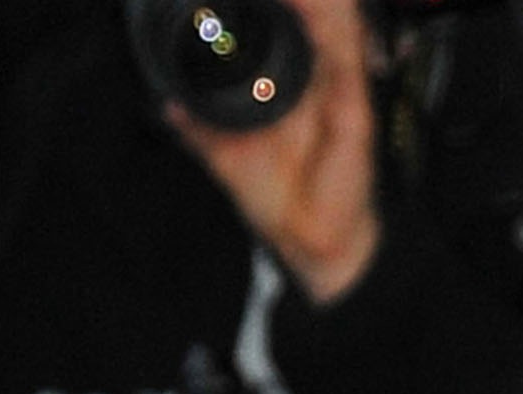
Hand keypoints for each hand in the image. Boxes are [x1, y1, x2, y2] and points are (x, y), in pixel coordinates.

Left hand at [162, 0, 381, 302]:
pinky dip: (335, 28)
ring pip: (333, 25)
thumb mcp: (226, 157)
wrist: (310, 241)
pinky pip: (346, 59)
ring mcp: (337, 90)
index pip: (284, 27)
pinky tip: (320, 5)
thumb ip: (199, 128)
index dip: (275, 4)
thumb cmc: (280, 198)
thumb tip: (168, 105)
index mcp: (289, 84)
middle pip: (313, 17)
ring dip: (317, 2)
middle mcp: (317, 79)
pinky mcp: (354, 109)